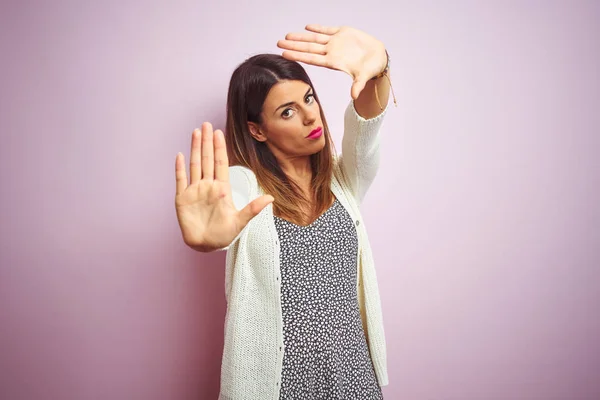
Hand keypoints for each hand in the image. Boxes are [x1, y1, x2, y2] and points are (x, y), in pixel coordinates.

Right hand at [175, 123, 273, 251]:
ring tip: (195, 133)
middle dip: (207, 142)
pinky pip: (180, 180)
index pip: (221, 163)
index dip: (220, 148)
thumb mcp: (240, 222)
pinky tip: (180, 155)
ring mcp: (194, 190)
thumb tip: (271, 198)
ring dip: (195, 149)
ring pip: (194, 165)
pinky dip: (179, 168)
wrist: (205, 246)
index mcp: (222, 189)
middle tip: (206, 124)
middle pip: (207, 159)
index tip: (219, 133)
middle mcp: (208, 186)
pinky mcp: (182, 198)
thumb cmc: (223, 235)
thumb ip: (253, 209)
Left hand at [277, 24, 386, 99]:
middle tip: (278, 43)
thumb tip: (354, 97)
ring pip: (314, 39)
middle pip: (308, 48)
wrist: (379, 57)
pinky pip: (327, 30)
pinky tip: (307, 27)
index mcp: (333, 62)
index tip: (284, 54)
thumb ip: (358, 85)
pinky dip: (317, 28)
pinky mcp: (343, 33)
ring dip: (301, 37)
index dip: (298, 56)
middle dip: (293, 45)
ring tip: (286, 36)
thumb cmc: (371, 68)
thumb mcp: (364, 76)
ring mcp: (336, 42)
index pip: (312, 59)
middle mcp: (331, 52)